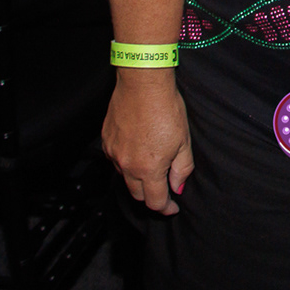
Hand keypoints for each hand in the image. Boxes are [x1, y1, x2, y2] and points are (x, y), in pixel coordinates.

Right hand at [101, 74, 192, 214]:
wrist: (143, 82)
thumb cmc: (166, 107)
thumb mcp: (183, 140)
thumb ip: (181, 169)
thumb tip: (177, 187)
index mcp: (149, 168)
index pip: (154, 201)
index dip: (166, 208)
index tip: (172, 207)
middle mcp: (127, 165)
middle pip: (137, 194)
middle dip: (151, 195)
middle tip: (163, 188)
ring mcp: (114, 153)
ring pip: (124, 177)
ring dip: (137, 178)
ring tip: (151, 164)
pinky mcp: (106, 140)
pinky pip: (115, 160)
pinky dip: (126, 162)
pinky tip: (136, 150)